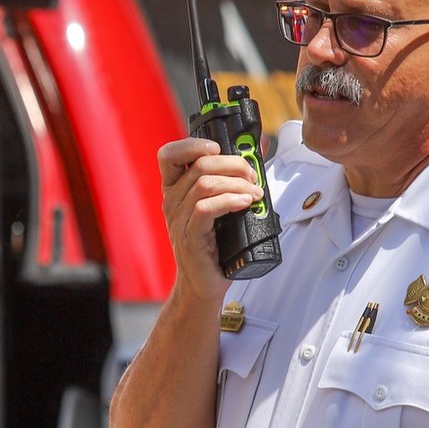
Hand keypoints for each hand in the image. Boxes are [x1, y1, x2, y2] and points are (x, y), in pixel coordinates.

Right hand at [157, 136, 260, 305]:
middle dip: (232, 164)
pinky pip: (206, 209)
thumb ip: (233, 176)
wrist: (205, 283)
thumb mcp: (221, 205)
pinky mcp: (190, 237)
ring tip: (255, 194)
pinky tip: (245, 203)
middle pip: (199, 165)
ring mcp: (178, 219)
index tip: (217, 148)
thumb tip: (259, 146)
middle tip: (252, 176)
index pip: (169, 155)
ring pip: (205, 184)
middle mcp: (172, 201)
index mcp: (175, 189)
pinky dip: (230, 201)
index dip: (192, 144)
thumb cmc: (215, 244)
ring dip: (237, 184)